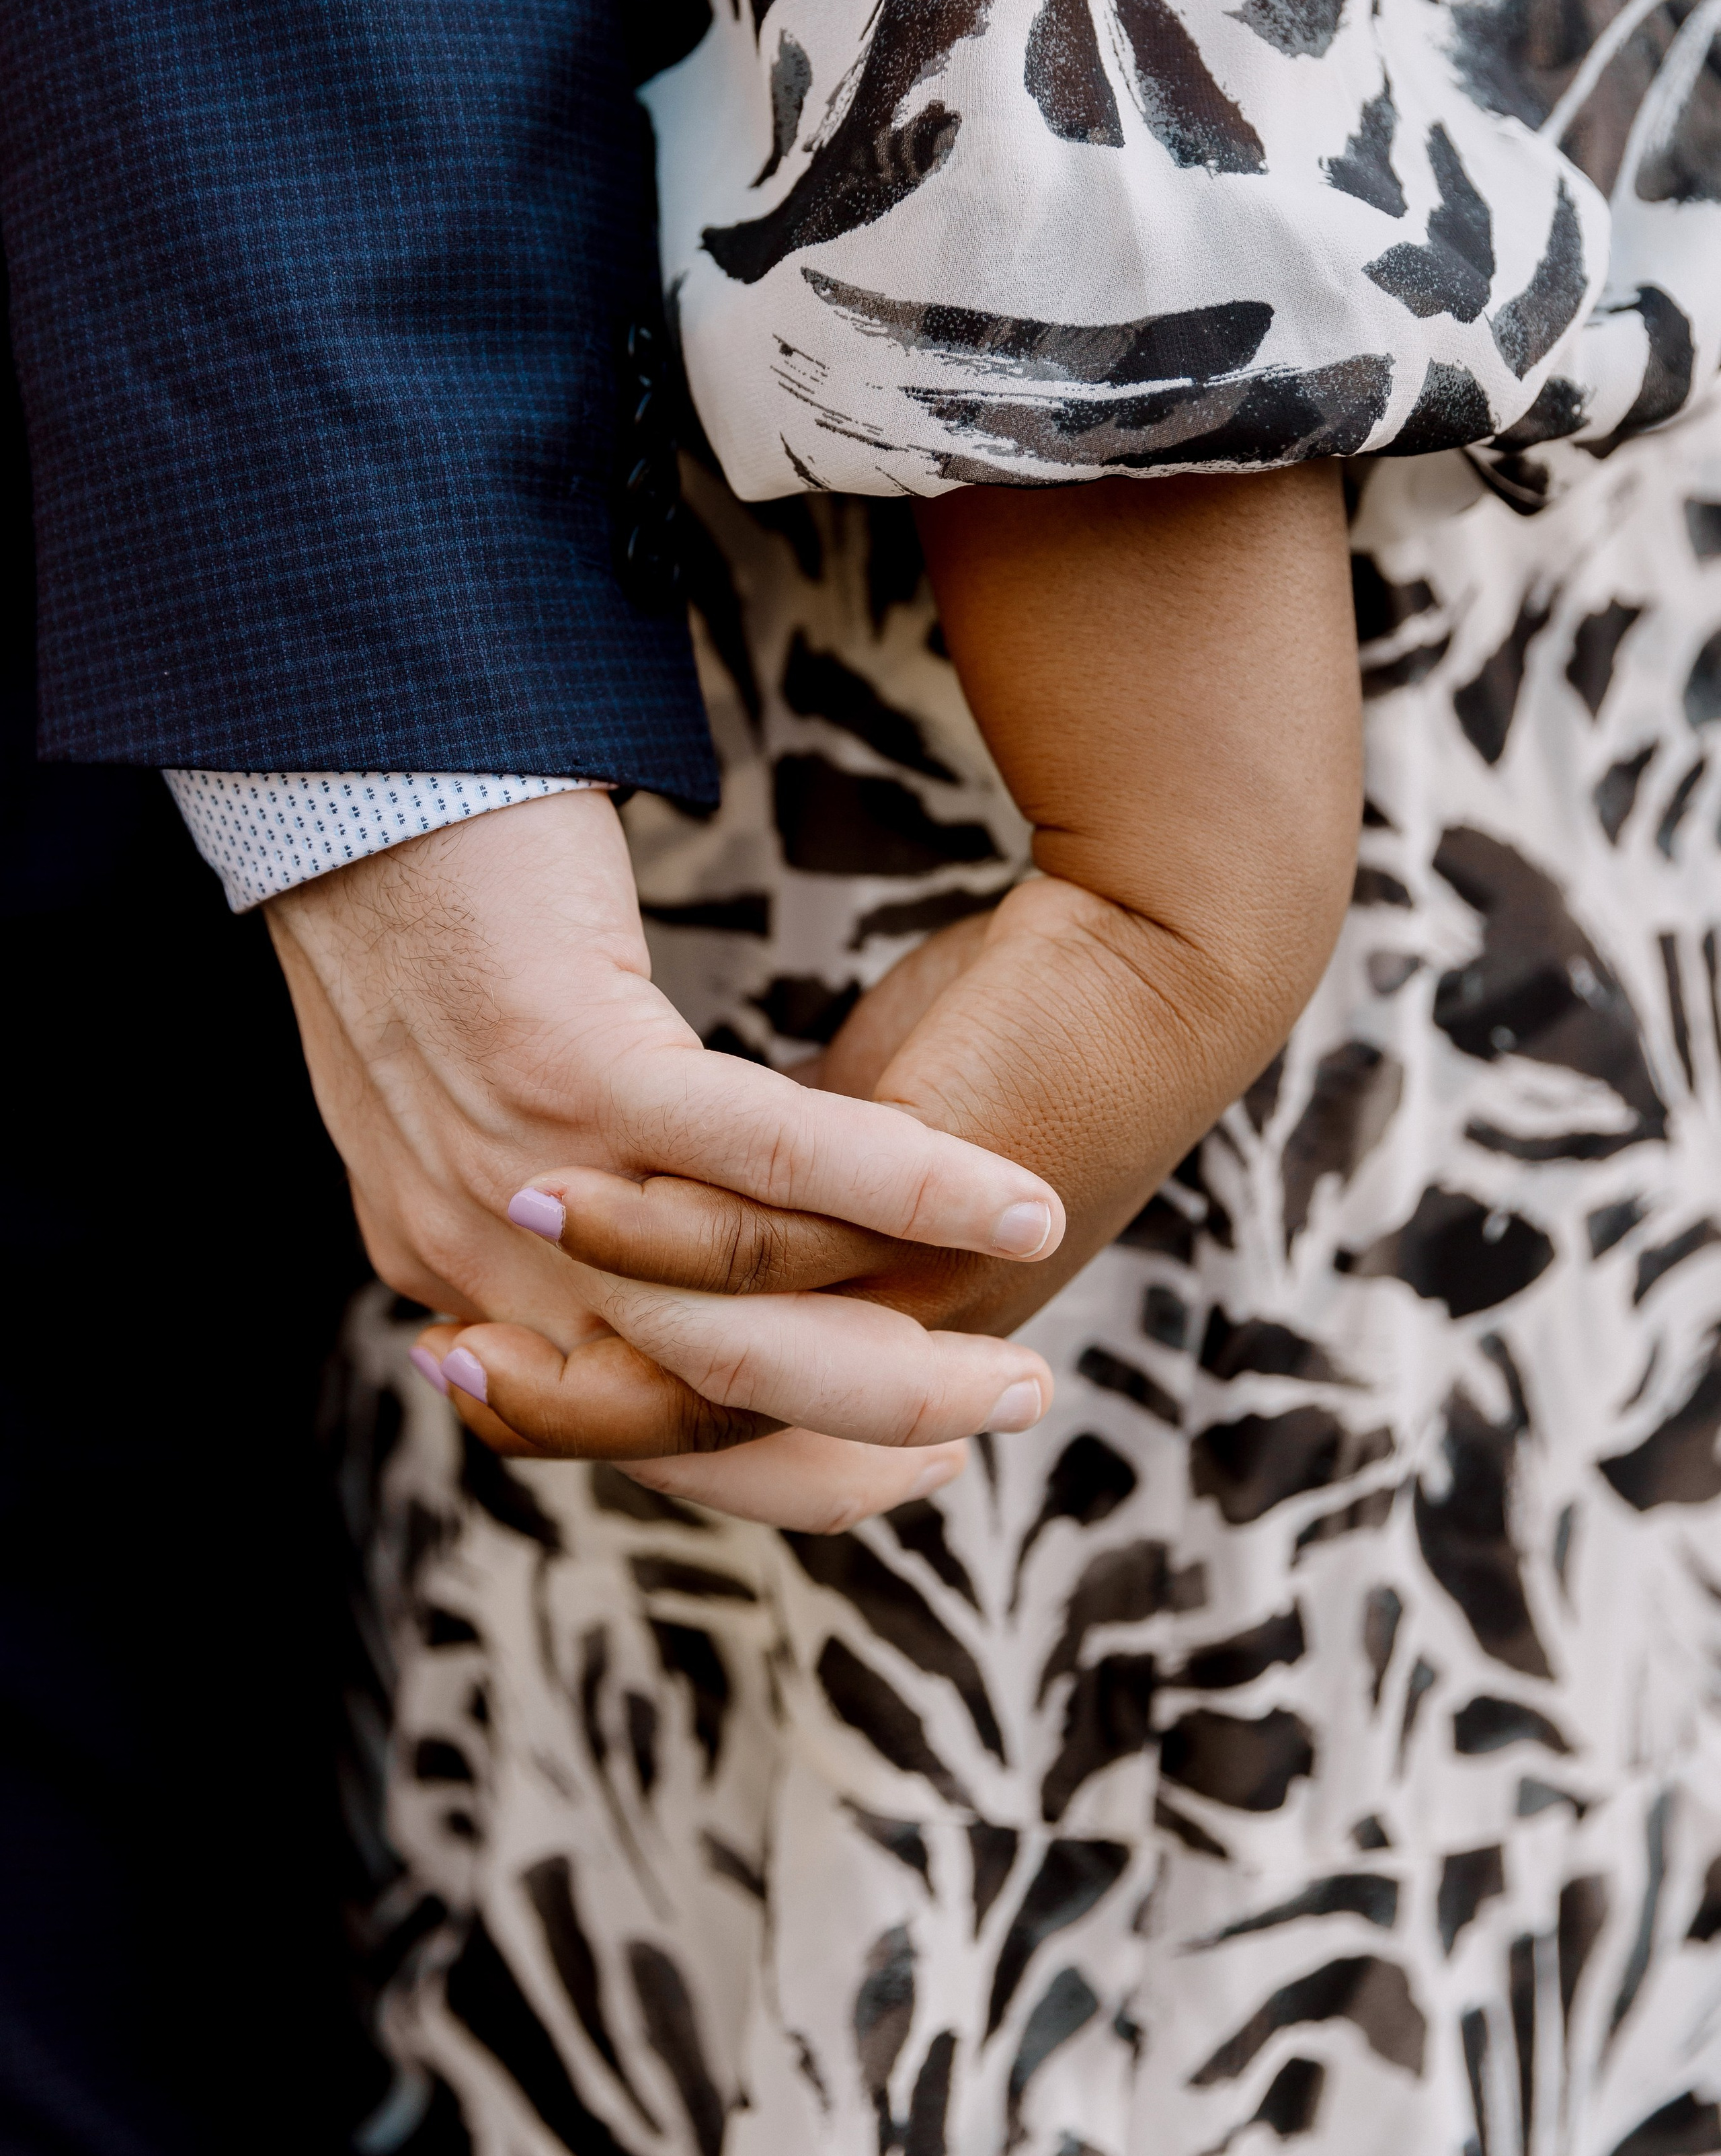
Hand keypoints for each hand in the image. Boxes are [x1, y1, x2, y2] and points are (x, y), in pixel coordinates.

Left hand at [267, 789, 1064, 1492]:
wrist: (363, 783)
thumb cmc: (456, 921)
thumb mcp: (495, 1104)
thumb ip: (579, 1206)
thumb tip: (705, 1257)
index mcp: (462, 1273)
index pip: (645, 1441)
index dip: (794, 1477)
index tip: (919, 1463)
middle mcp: (480, 1259)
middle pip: (707, 1417)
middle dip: (874, 1441)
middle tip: (1008, 1412)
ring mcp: (523, 1174)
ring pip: (746, 1321)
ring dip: (904, 1351)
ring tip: (1024, 1357)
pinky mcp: (574, 1067)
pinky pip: (771, 1159)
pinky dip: (904, 1189)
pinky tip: (1012, 1202)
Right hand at [422, 467, 1361, 1517]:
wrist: (1163, 962)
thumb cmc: (1010, 1017)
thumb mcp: (869, 1111)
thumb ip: (774, 1173)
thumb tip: (684, 1175)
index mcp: (865, 1315)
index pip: (689, 1395)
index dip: (569, 1394)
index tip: (462, 1359)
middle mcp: (885, 1335)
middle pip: (682, 1415)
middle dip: (552, 1402)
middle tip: (438, 1357)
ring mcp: (912, 1298)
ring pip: (708, 1342)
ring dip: (587, 1306)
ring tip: (478, 1256)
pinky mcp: (937, 1233)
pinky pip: (764, 1247)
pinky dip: (652, 1226)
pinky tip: (552, 1185)